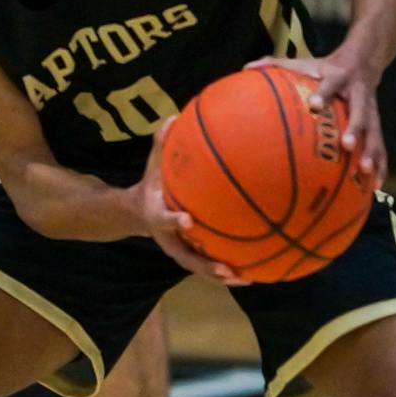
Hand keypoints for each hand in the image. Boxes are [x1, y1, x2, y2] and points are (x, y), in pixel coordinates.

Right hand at [136, 118, 242, 283]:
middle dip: (207, 266)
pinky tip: (256, 268)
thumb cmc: (153, 185)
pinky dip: (230, 269)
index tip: (188, 220)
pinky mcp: (192, 255)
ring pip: (201, 268)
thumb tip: (171, 118)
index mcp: (157, 216)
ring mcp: (181, 250)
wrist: (139, 212)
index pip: (164, 219)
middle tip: (227, 269)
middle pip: (187, 258)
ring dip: (223, 276)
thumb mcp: (152, 165)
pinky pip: (211, 264)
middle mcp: (169, 239)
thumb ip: (161, 146)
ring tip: (248, 278)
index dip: (174, 221)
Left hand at [250, 52, 386, 190]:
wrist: (362, 62)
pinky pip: (381, 146)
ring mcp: (370, 111)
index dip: (324, 93)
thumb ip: (276, 65)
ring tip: (365, 171)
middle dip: (356, 129)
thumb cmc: (324, 68)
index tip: (316, 105)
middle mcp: (357, 95)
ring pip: (374, 132)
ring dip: (372, 151)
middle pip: (360, 112)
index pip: (331, 85)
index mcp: (337, 79)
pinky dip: (381, 165)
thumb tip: (246, 68)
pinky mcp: (376, 124)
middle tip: (347, 146)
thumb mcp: (303, 62)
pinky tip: (376, 184)